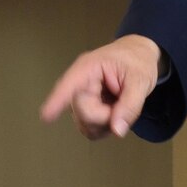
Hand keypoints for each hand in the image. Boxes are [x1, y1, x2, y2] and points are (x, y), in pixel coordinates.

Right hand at [39, 34, 162, 139]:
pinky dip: (104, 127)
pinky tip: (114, 112)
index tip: (46, 116)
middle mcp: (80, 84)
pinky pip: (90, 128)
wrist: (139, 55)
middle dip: (106, 116)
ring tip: (120, 106)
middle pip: (83, 113)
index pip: (69, 85)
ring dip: (105, 124)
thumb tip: (117, 130)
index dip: (57, 101)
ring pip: (85, 125)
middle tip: (124, 102)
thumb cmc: (138, 60)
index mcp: (89, 68)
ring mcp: (80, 98)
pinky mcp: (85, 109)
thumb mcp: (141, 80)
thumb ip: (130, 106)